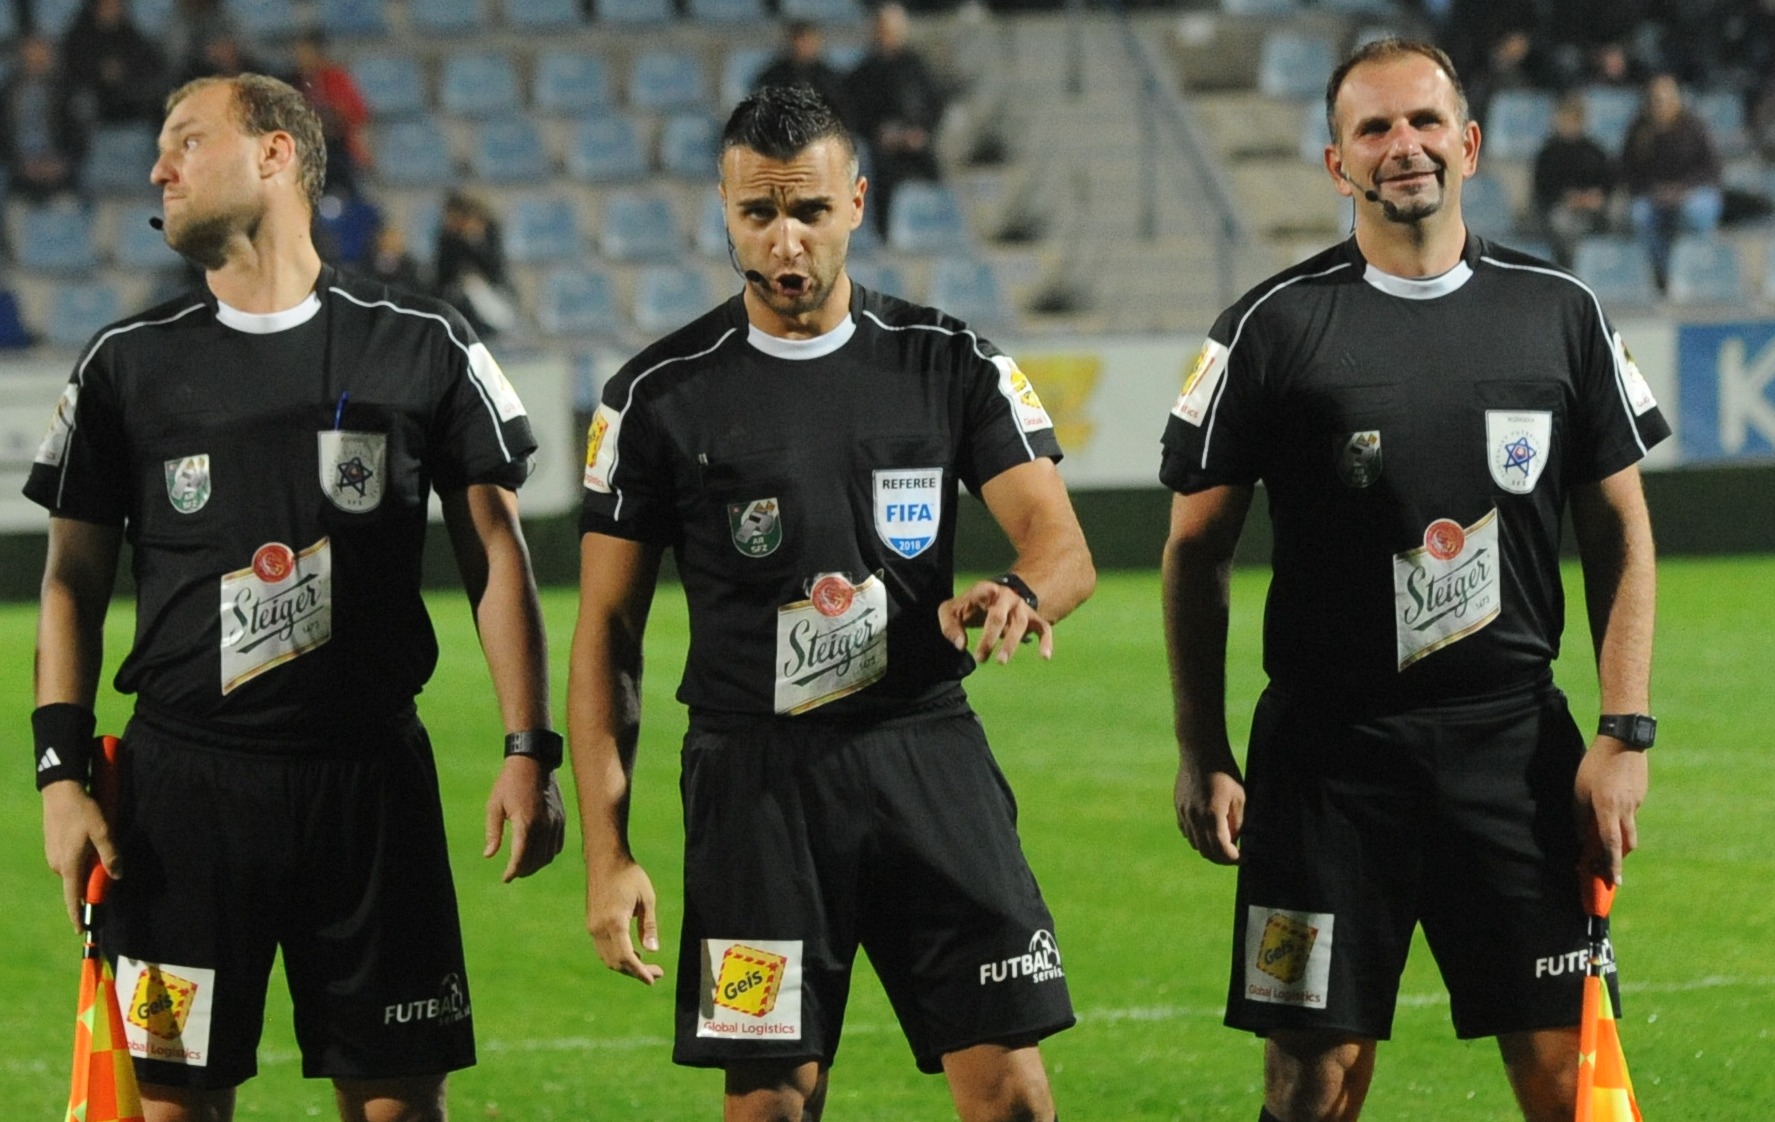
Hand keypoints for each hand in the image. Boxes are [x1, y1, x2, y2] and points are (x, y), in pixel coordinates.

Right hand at [42, 779, 118, 929]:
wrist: (61, 791)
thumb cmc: (83, 810)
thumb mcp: (103, 831)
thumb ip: (110, 855)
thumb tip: (116, 876)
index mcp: (69, 865)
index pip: (73, 898)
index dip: (78, 915)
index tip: (82, 930)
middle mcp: (58, 865)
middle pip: (78, 884)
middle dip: (93, 883)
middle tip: (108, 870)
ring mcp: (53, 856)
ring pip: (75, 871)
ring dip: (88, 867)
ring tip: (99, 846)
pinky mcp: (53, 848)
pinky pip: (70, 862)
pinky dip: (81, 859)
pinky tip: (89, 841)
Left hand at [484, 755, 566, 881]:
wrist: (534, 762)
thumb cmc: (509, 783)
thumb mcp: (494, 805)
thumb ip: (493, 832)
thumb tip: (488, 855)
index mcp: (525, 822)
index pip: (520, 857)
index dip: (513, 871)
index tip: (505, 878)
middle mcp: (543, 825)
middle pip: (535, 859)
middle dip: (523, 870)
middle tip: (512, 873)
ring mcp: (555, 822)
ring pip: (548, 855)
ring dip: (536, 865)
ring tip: (524, 866)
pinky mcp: (561, 819)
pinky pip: (557, 845)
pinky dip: (548, 854)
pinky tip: (539, 854)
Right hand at [586, 858, 664, 984]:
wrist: (605, 860)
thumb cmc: (630, 875)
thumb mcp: (647, 898)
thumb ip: (649, 926)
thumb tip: (653, 951)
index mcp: (614, 922)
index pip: (626, 957)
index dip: (640, 972)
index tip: (653, 979)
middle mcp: (599, 928)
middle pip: (616, 962)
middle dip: (635, 972)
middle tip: (656, 973)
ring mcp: (592, 927)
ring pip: (607, 958)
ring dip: (625, 966)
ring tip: (646, 966)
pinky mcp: (591, 924)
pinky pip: (603, 949)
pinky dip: (617, 956)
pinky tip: (632, 953)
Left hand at [939, 579, 1052, 665]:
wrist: (994, 599)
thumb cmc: (969, 607)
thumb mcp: (951, 612)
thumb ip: (950, 627)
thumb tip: (960, 646)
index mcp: (985, 590)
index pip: (985, 590)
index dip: (987, 592)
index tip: (989, 591)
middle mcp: (1006, 596)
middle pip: (1000, 615)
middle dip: (990, 637)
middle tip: (980, 658)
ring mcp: (1021, 607)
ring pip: (1020, 623)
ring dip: (1011, 644)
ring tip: (1001, 662)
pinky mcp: (1033, 617)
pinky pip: (1044, 628)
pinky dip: (1046, 641)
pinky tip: (1045, 657)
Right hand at [1175, 758, 1244, 864]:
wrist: (1200, 750)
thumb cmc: (1225, 771)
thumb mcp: (1240, 797)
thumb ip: (1237, 822)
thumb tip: (1234, 840)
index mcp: (1212, 815)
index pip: (1222, 849)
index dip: (1234, 858)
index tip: (1244, 857)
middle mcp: (1194, 818)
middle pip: (1206, 851)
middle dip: (1221, 859)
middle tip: (1234, 856)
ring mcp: (1184, 813)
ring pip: (1194, 843)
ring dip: (1209, 849)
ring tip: (1223, 844)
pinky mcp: (1178, 807)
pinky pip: (1186, 831)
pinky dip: (1197, 837)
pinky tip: (1208, 831)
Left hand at [1573, 737, 1647, 886]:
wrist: (1623, 740)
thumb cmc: (1595, 764)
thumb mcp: (1580, 790)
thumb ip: (1581, 816)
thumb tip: (1582, 837)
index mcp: (1608, 809)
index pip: (1611, 844)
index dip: (1612, 865)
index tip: (1615, 883)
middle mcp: (1626, 810)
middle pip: (1627, 843)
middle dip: (1619, 857)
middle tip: (1609, 865)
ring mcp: (1637, 802)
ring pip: (1629, 827)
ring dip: (1619, 835)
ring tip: (1604, 828)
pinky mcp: (1642, 794)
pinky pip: (1631, 811)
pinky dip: (1621, 815)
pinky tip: (1611, 798)